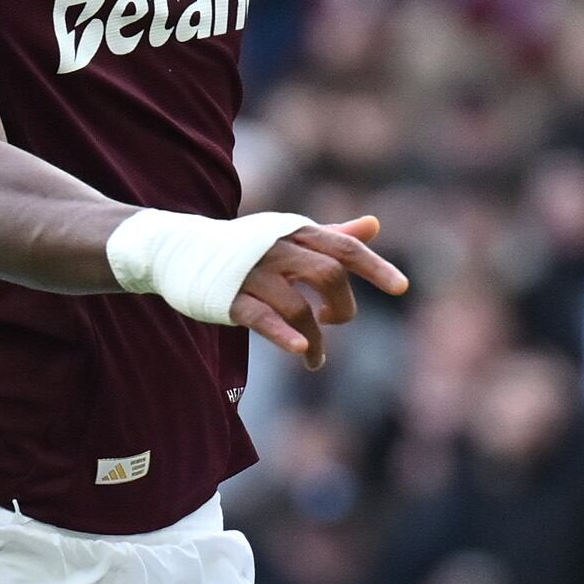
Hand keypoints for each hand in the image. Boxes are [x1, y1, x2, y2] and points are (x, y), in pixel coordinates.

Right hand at [228, 213, 407, 368]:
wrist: (182, 249)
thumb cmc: (247, 246)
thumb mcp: (289, 235)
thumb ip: (333, 235)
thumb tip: (374, 225)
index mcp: (295, 232)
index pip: (344, 247)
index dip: (375, 266)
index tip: (401, 287)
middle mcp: (277, 248)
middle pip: (327, 276)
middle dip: (342, 308)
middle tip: (334, 322)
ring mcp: (252, 274)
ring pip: (297, 307)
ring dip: (315, 339)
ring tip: (315, 359)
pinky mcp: (230, 299)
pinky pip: (263, 318)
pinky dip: (285, 335)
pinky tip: (301, 350)